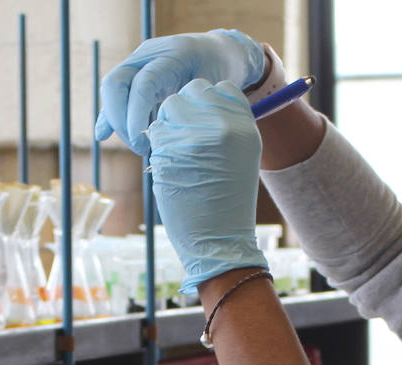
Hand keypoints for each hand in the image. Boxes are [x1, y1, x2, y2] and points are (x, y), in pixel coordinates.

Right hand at [96, 29, 265, 155]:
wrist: (216, 50)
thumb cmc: (219, 72)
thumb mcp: (214, 89)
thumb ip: (194, 108)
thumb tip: (174, 141)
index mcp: (172, 55)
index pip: (142, 84)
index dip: (136, 115)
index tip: (142, 143)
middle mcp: (148, 53)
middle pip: (114, 83)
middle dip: (119, 119)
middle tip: (139, 147)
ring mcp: (137, 61)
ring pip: (111, 89)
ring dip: (117, 120)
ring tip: (138, 145)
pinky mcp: (133, 72)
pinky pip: (116, 93)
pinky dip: (112, 114)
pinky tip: (104, 135)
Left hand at [148, 78, 268, 293]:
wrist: (219, 240)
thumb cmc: (226, 202)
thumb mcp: (240, 156)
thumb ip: (224, 125)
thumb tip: (197, 103)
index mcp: (246, 125)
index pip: (220, 87)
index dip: (205, 101)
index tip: (203, 123)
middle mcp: (224, 125)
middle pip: (192, 90)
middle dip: (183, 109)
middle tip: (185, 138)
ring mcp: (197, 136)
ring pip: (169, 107)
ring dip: (167, 126)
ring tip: (179, 155)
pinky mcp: (172, 149)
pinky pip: (155, 132)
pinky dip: (157, 147)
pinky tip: (170, 167)